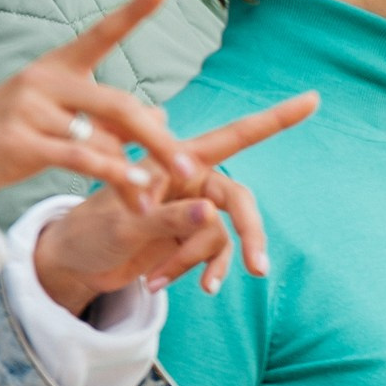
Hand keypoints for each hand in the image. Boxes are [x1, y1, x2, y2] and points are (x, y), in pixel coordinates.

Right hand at [0, 0, 195, 212]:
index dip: (133, 10)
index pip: (101, 33)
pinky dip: (112, 174)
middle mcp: (44, 80)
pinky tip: (135, 187)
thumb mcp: (56, 119)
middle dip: (157, 140)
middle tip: (189, 166)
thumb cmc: (6, 139)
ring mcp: (30, 109)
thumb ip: (106, 117)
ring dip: (134, 171)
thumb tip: (162, 114)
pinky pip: (80, 157)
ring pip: (102, 137)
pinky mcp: (20, 141)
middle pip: (119, 104)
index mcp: (56, 67)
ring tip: (157, 194)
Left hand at [30, 90, 320, 312]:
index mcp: (178, 158)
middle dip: (250, 235)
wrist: (71, 262)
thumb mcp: (122, 223)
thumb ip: (168, 218)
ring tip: (157, 281)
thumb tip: (211, 215)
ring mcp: (192, 212)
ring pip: (221, 236)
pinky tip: (154, 285)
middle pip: (239, 202)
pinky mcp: (188, 239)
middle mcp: (192, 180)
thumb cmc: (88, 229)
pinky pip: (207, 256)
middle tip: (259, 267)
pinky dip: (185, 272)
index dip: (275, 120)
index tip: (314, 100)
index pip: (236, 136)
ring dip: (194, 262)